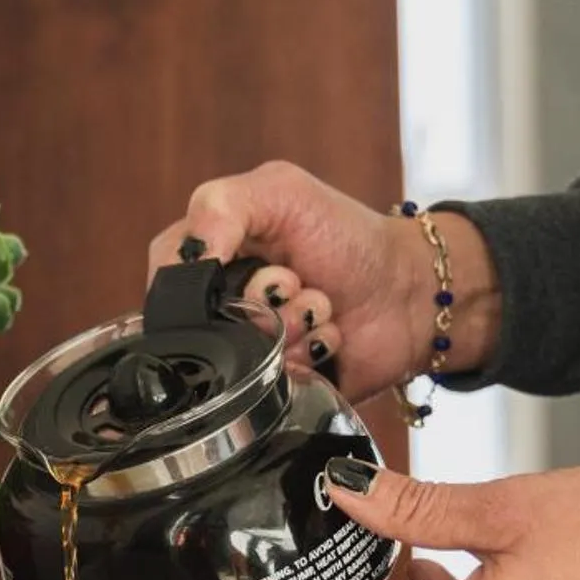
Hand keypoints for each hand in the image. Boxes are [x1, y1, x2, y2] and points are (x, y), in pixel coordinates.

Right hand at [145, 163, 499, 403]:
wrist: (411, 290)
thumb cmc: (348, 236)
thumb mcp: (281, 191)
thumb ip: (220, 207)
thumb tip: (190, 257)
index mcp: (209, 259)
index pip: (168, 280)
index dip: (205, 279)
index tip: (248, 262)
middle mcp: (221, 309)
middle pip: (202, 327)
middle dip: (257, 302)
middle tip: (294, 283)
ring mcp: (249, 350)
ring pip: (239, 360)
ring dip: (290, 327)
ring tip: (321, 308)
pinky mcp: (276, 386)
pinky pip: (270, 387)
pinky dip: (309, 356)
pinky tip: (330, 336)